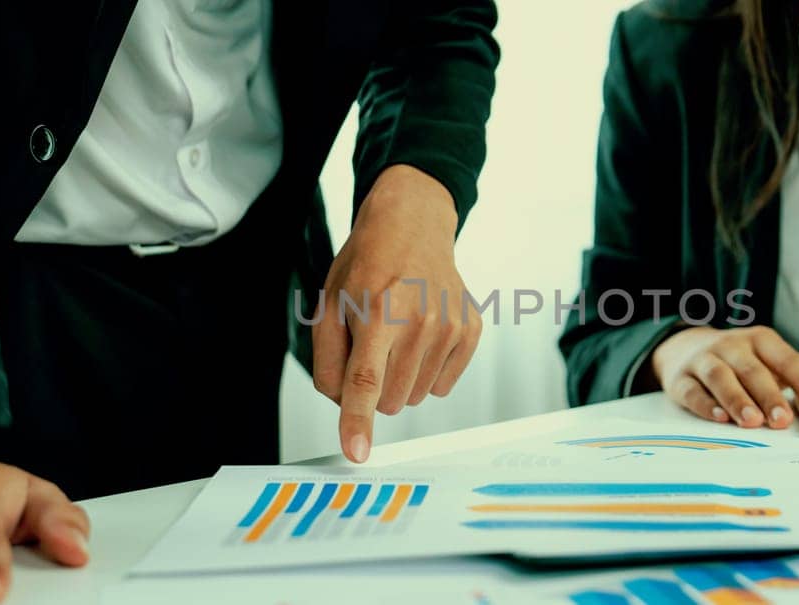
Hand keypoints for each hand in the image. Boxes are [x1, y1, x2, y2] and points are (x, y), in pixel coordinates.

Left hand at [312, 165, 480, 462]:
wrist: (413, 226)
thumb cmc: (367, 266)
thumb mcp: (329, 305)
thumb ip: (328, 361)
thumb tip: (344, 406)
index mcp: (378, 312)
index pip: (365, 381)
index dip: (358, 421)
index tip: (357, 453)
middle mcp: (420, 321)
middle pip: (389, 400)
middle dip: (373, 388)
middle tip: (371, 347)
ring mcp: (451, 327)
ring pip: (415, 396)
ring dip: (399, 379)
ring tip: (397, 335)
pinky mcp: (471, 331)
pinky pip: (442, 385)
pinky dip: (425, 371)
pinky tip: (420, 336)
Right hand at [650, 326, 798, 427]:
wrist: (683, 347)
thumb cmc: (738, 358)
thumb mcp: (770, 357)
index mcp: (759, 340)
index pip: (785, 358)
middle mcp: (731, 347)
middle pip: (752, 370)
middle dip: (769, 396)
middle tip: (783, 420)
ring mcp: (704, 361)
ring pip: (720, 378)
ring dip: (736, 400)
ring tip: (752, 422)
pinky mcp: (680, 379)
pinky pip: (692, 391)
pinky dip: (705, 404)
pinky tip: (718, 418)